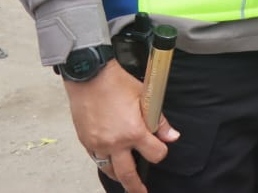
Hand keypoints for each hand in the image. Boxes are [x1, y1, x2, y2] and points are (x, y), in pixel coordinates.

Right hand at [65, 61, 179, 192]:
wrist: (90, 77)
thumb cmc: (117, 84)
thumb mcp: (145, 98)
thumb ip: (159, 121)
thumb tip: (172, 137)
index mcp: (133, 132)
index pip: (155, 154)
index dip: (160, 152)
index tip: (160, 148)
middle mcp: (115, 143)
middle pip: (128, 174)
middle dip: (136, 187)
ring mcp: (98, 144)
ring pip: (109, 170)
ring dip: (119, 175)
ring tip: (125, 179)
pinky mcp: (85, 142)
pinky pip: (96, 159)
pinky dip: (104, 162)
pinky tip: (110, 160)